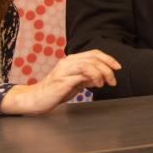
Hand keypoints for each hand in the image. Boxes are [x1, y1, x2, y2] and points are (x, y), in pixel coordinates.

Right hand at [0, 50, 120, 114]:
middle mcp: (68, 62)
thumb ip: (87, 78)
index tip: (118, 67)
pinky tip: (97, 85)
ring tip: (106, 83)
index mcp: (71, 60)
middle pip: (93, 57)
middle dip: (108, 66)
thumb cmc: (54, 92)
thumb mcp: (75, 83)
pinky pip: (81, 74)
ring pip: (88, 63)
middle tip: (114, 79)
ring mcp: (64, 70)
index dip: (108, 58)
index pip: (94, 53)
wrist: (35, 99)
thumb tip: (102, 77)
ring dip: (101, 72)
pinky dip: (93, 77)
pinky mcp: (62, 80)